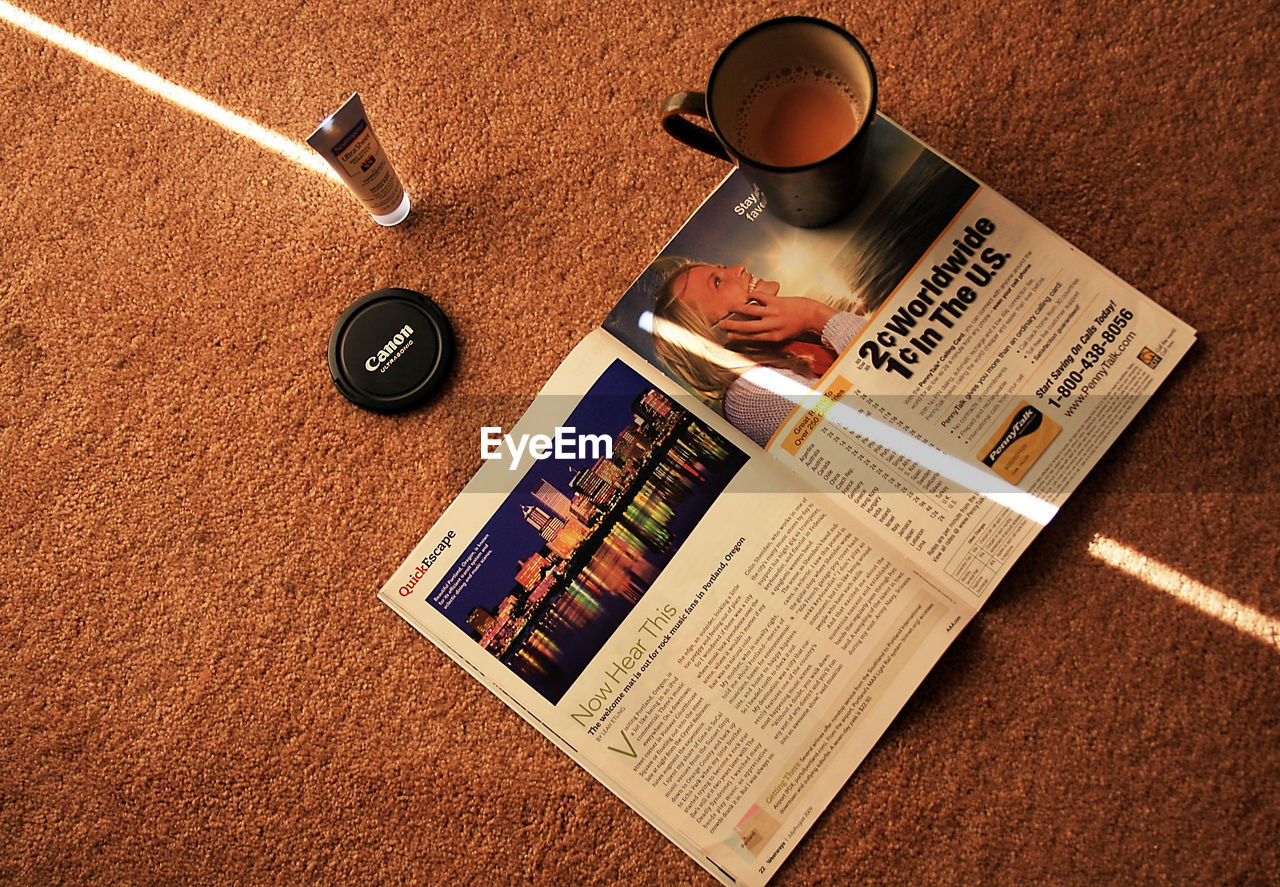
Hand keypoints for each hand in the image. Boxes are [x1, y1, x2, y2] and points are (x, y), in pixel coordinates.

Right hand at [715, 292, 837, 342]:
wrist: (811, 314)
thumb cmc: (797, 325)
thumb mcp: (783, 335)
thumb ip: (768, 334)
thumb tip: (752, 332)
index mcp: (774, 336)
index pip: (752, 337)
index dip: (739, 337)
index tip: (729, 335)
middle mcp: (772, 325)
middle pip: (748, 327)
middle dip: (733, 326)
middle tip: (722, 324)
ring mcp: (774, 312)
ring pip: (751, 311)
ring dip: (738, 309)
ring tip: (730, 308)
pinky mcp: (776, 301)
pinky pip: (760, 297)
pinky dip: (751, 296)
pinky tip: (747, 297)